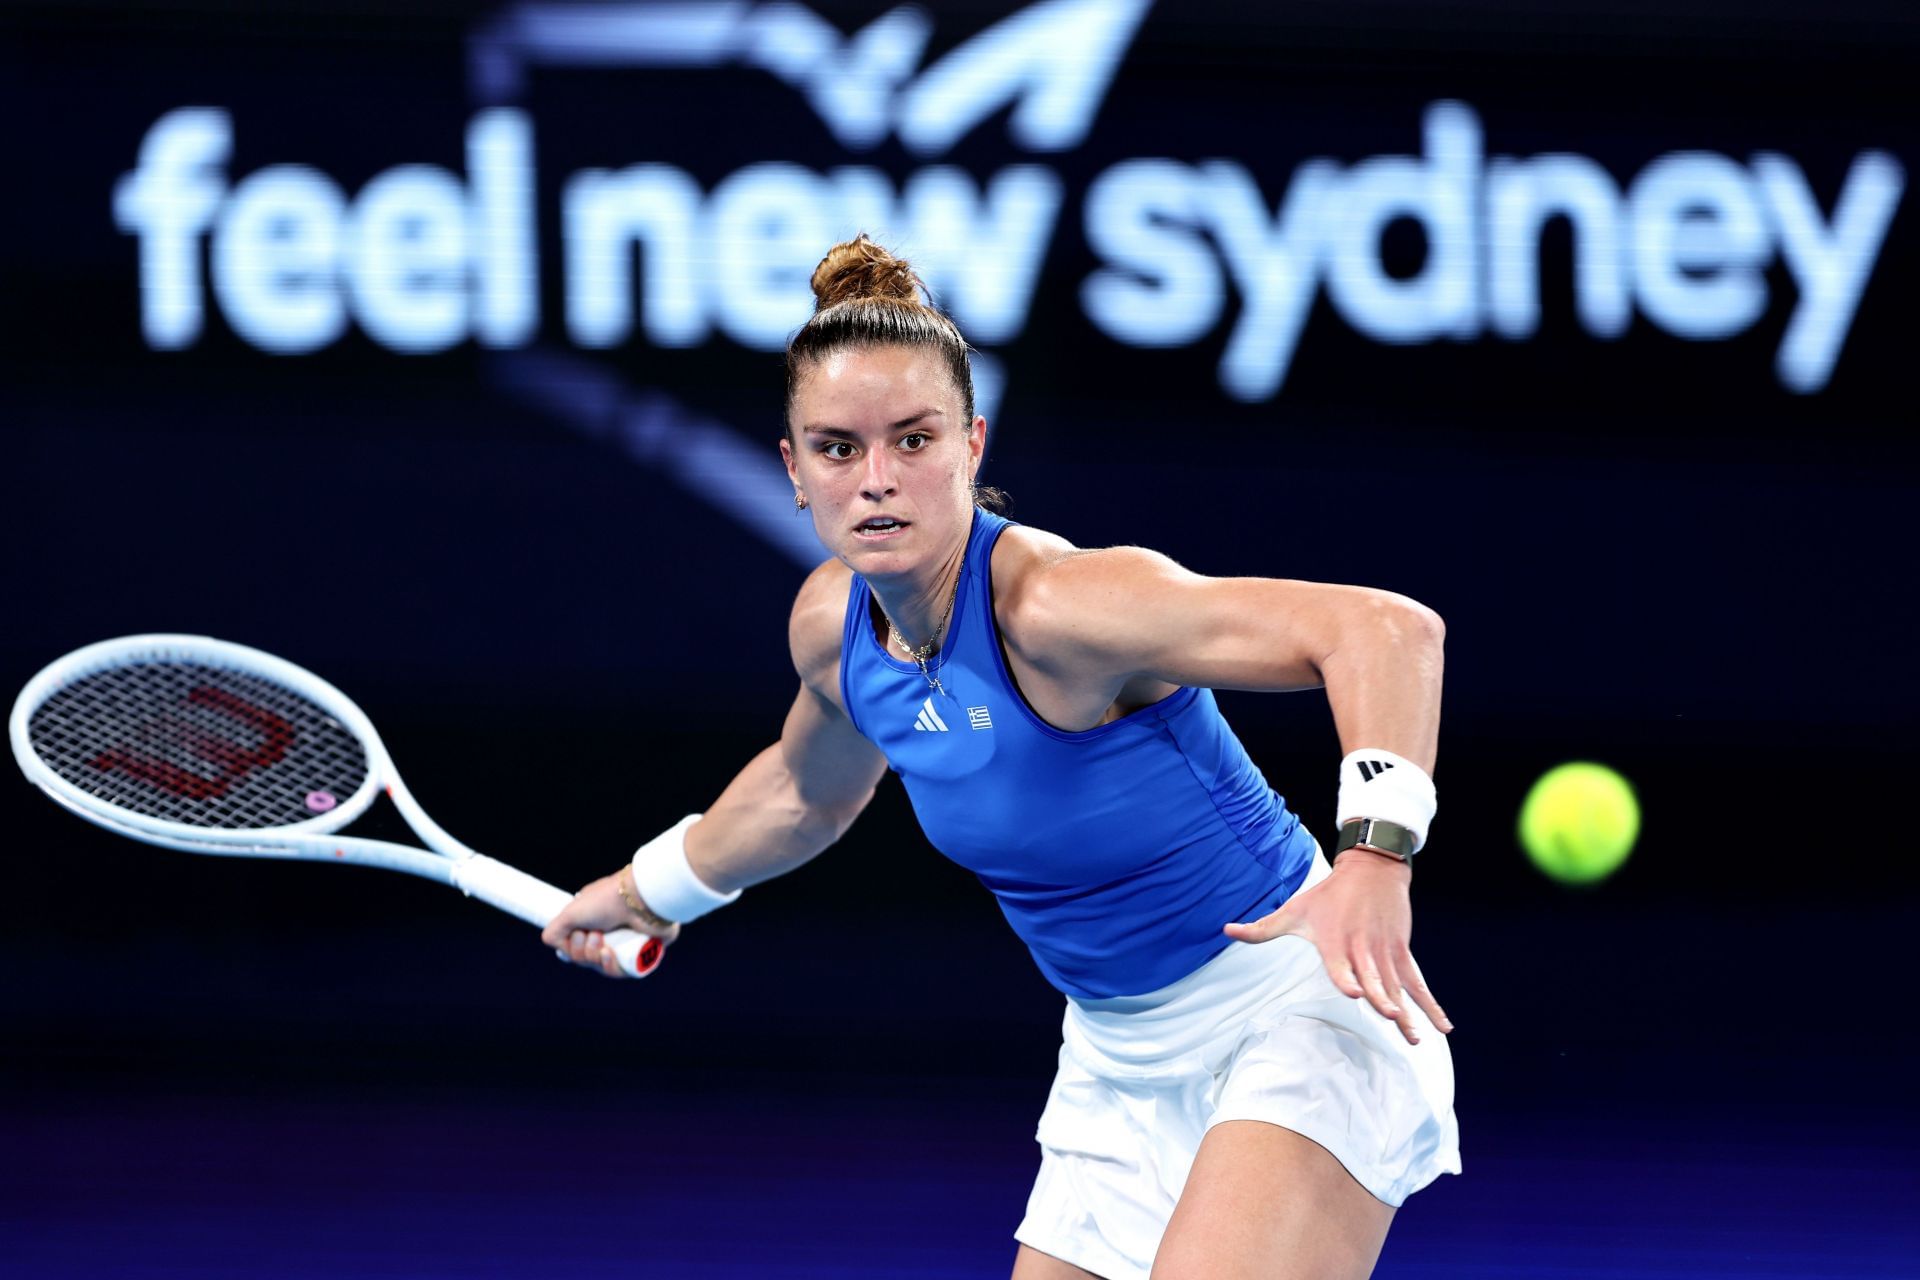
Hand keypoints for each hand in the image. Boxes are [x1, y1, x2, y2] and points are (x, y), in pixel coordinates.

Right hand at [540, 870, 680, 978]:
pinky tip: (610, 955)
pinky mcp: (641, 953)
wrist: (639, 898)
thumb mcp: (570, 913)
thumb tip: (558, 949)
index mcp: (592, 922)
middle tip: (594, 933)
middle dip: (583, 951)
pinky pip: (621, 971)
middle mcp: (608, 932)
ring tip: (602, 940)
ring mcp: (624, 943)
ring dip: (595, 957)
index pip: (575, 949)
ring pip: (602, 967)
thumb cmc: (605, 901)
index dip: (573, 949)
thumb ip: (553, 932)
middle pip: (586, 960)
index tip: (577, 934)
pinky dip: (611, 967)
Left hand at [1223, 851, 1451, 1044]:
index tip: (1355, 993)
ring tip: (1416, 1037)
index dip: (1347, 978)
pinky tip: (1443, 1027)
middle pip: (1375, 979)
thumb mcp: (1293, 910)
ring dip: (1409, 1013)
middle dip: (1384, 1000)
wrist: (1371, 869)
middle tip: (1393, 1019)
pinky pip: (1418, 983)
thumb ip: (1261, 928)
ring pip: (1398, 987)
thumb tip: (1226, 929)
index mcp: (1335, 943)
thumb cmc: (1327, 894)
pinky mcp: (1401, 952)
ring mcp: (1385, 952)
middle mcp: (1362, 950)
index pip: (1340, 965)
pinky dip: (1431, 1004)